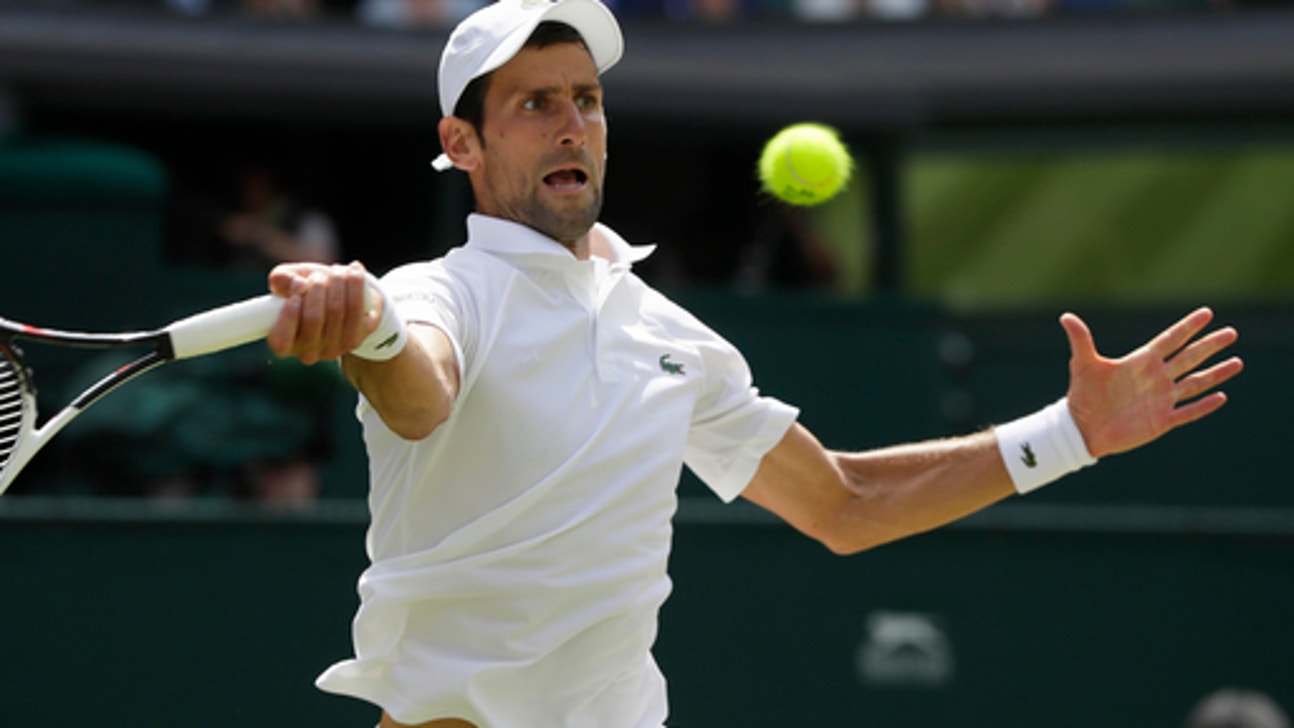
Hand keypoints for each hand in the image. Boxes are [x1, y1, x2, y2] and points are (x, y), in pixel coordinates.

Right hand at [265, 261, 380, 364]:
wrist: (340, 297)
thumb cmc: (304, 292)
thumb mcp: (286, 282)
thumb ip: (281, 279)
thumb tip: (299, 286)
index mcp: (284, 344)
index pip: (281, 341)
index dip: (288, 318)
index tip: (295, 297)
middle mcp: (307, 353)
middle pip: (314, 319)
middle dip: (317, 288)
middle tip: (318, 276)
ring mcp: (332, 349)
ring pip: (336, 311)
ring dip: (337, 282)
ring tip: (335, 270)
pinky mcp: (355, 340)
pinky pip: (357, 308)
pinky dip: (355, 284)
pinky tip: (353, 271)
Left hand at [1063, 307, 1242, 458]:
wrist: (1081, 428)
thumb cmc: (1083, 395)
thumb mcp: (1083, 364)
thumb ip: (1081, 340)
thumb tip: (1065, 316)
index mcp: (1141, 361)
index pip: (1170, 340)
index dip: (1187, 327)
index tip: (1206, 313)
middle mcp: (1156, 377)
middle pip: (1189, 358)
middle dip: (1210, 345)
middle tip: (1231, 332)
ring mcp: (1161, 399)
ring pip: (1195, 383)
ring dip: (1216, 373)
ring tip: (1237, 362)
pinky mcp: (1162, 420)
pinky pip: (1188, 412)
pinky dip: (1204, 406)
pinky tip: (1221, 397)